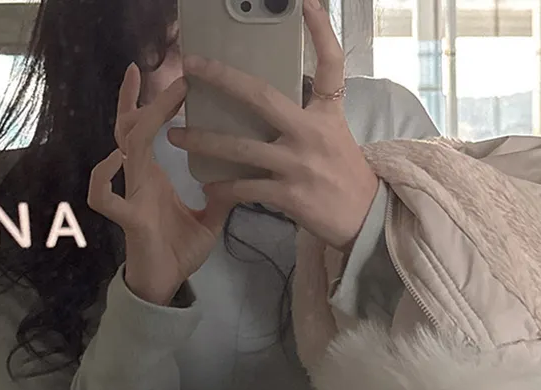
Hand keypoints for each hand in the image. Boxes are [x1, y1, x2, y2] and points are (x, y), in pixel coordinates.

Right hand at [87, 63, 234, 305]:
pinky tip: (114, 160)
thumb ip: (222, 197)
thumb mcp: (210, 221)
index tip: (165, 77)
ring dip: (135, 125)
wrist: (165, 286)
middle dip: (134, 101)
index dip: (147, 102)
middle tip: (142, 72)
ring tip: (153, 108)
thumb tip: (242, 176)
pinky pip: (103, 197)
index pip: (144, 130)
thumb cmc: (178, 253)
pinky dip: (103, 178)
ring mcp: (131, 196)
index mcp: (153, 177)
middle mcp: (138, 180)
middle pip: (128, 130)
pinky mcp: (128, 219)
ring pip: (124, 150)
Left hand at [166, 0, 379, 251]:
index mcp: (326, 112)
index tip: (305, 3)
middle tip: (191, 66)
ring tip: (176, 137)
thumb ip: (308, 112)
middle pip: (261, 97)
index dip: (320, 30)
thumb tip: (270, 100)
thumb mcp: (335, 133)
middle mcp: (310, 133)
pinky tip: (206, 184)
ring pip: (240, 148)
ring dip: (203, 142)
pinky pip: (245, 188)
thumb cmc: (344, 175)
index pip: (329, 63)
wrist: (364, 218)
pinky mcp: (288, 195)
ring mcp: (297, 164)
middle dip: (222, 78)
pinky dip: (223, 188)